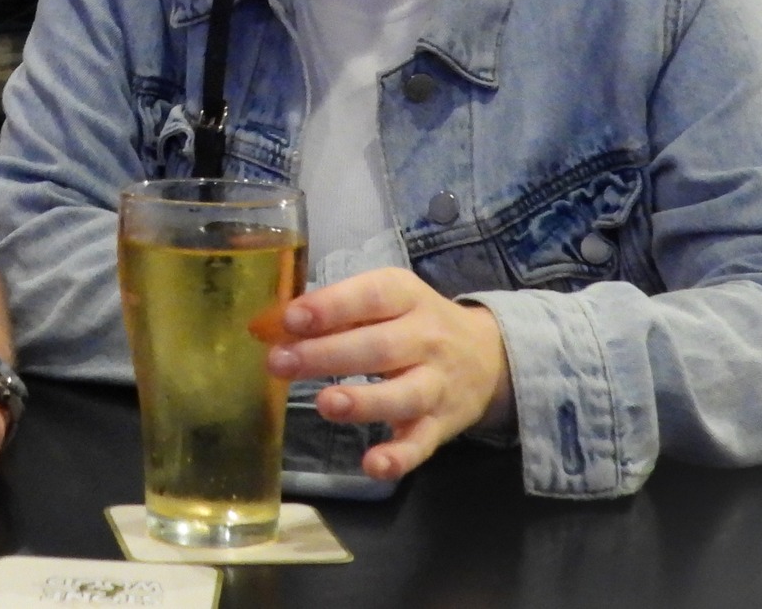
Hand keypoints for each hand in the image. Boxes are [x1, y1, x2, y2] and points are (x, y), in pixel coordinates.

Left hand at [263, 269, 510, 481]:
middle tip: (280, 363)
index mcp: (406, 296)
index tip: (291, 319)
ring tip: (325, 404)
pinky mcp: (442, 426)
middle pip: (379, 347)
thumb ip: (334, 312)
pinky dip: (399, 457)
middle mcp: (426, 338)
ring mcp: (436, 385)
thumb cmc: (413, 321)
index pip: (370, 297)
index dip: (330, 307)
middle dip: (327, 355)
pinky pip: (422, 444)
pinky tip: (372, 465)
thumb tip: (272, 325)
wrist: (488, 356)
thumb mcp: (384, 301)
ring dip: (364, 402)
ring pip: (403, 395)